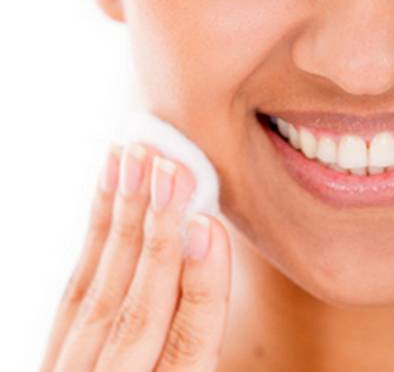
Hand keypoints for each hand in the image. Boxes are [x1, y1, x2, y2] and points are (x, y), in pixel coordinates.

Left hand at [40, 142, 230, 371]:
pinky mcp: (55, 353)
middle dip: (158, 235)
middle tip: (172, 167)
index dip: (201, 286)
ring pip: (102, 290)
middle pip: (138, 309)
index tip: (208, 227)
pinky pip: (76, 287)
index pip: (186, 348)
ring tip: (139, 161)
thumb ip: (193, 347)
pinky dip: (95, 233)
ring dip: (123, 220)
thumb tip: (217, 278)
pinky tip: (108, 189)